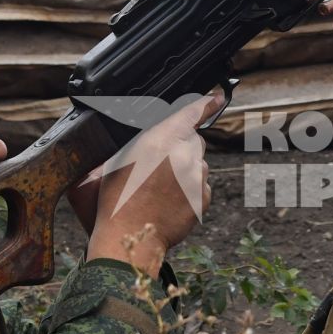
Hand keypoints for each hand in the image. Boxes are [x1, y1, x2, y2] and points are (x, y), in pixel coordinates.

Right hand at [84, 90, 222, 274]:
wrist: (130, 237)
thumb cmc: (115, 199)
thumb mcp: (116, 159)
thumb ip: (140, 140)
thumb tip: (151, 132)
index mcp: (160, 140)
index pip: (190, 113)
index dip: (205, 103)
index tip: (217, 96)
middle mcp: (183, 155)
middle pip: (193, 139)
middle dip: (180, 145)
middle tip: (158, 164)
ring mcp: (197, 177)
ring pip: (197, 163)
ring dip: (184, 168)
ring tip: (158, 187)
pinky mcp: (203, 197)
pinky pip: (200, 185)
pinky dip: (189, 188)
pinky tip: (168, 200)